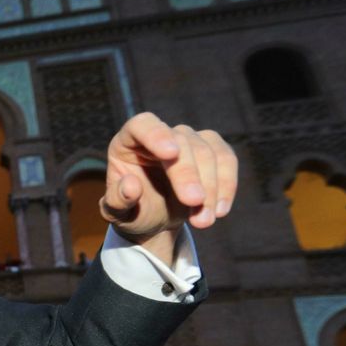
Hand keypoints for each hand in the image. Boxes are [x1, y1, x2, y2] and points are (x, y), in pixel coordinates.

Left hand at [101, 113, 237, 246]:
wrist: (156, 219)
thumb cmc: (133, 212)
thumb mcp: (119, 214)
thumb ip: (118, 200)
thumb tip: (130, 185)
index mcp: (129, 142)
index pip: (142, 125)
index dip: (157, 135)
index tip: (171, 153)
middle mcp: (160, 135)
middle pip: (181, 142)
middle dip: (189, 174)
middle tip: (194, 202)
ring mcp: (188, 139)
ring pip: (207, 151)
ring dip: (211, 187)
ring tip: (204, 220)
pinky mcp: (211, 149)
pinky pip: (226, 159)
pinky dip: (226, 185)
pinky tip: (220, 210)